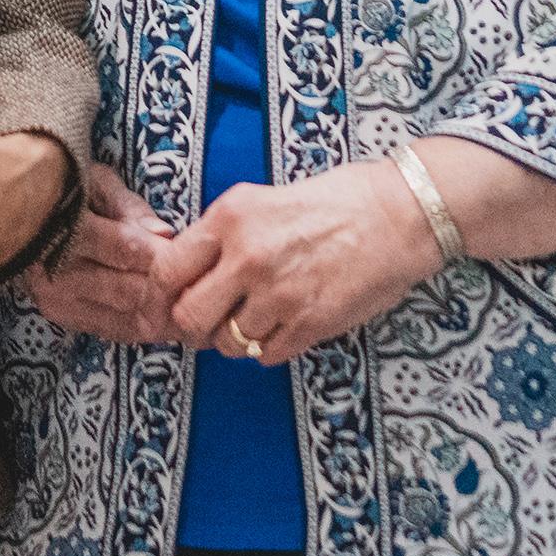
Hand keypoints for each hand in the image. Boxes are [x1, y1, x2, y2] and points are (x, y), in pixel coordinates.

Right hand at [23, 160, 185, 344]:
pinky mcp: (63, 316)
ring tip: (201, 315)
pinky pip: (114, 332)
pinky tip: (173, 327)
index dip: (165, 257)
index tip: (200, 258)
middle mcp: (54, 271)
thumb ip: (129, 207)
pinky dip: (147, 332)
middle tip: (209, 292)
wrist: (13, 214)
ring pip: (125, 318)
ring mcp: (56, 299)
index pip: (125, 248)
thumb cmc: (60, 189)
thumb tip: (164, 234)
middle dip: (172, 292)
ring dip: (166, 319)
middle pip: (129, 290)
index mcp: (62, 229)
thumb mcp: (92, 182)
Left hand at [152, 160, 439, 368]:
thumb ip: (218, 235)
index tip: (168, 301)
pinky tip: (279, 327)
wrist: (394, 216)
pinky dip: (266, 348)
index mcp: (228, 219)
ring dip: (232, 339)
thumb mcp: (258, 201)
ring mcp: (279, 294)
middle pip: (188, 316)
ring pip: (226, 342)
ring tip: (250, 322)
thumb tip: (184, 272)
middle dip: (190, 325)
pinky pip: (265, 354)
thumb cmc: (329, 203)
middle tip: (205, 322)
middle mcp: (247, 257)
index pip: (166, 269)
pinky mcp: (310, 324)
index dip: (161, 293)